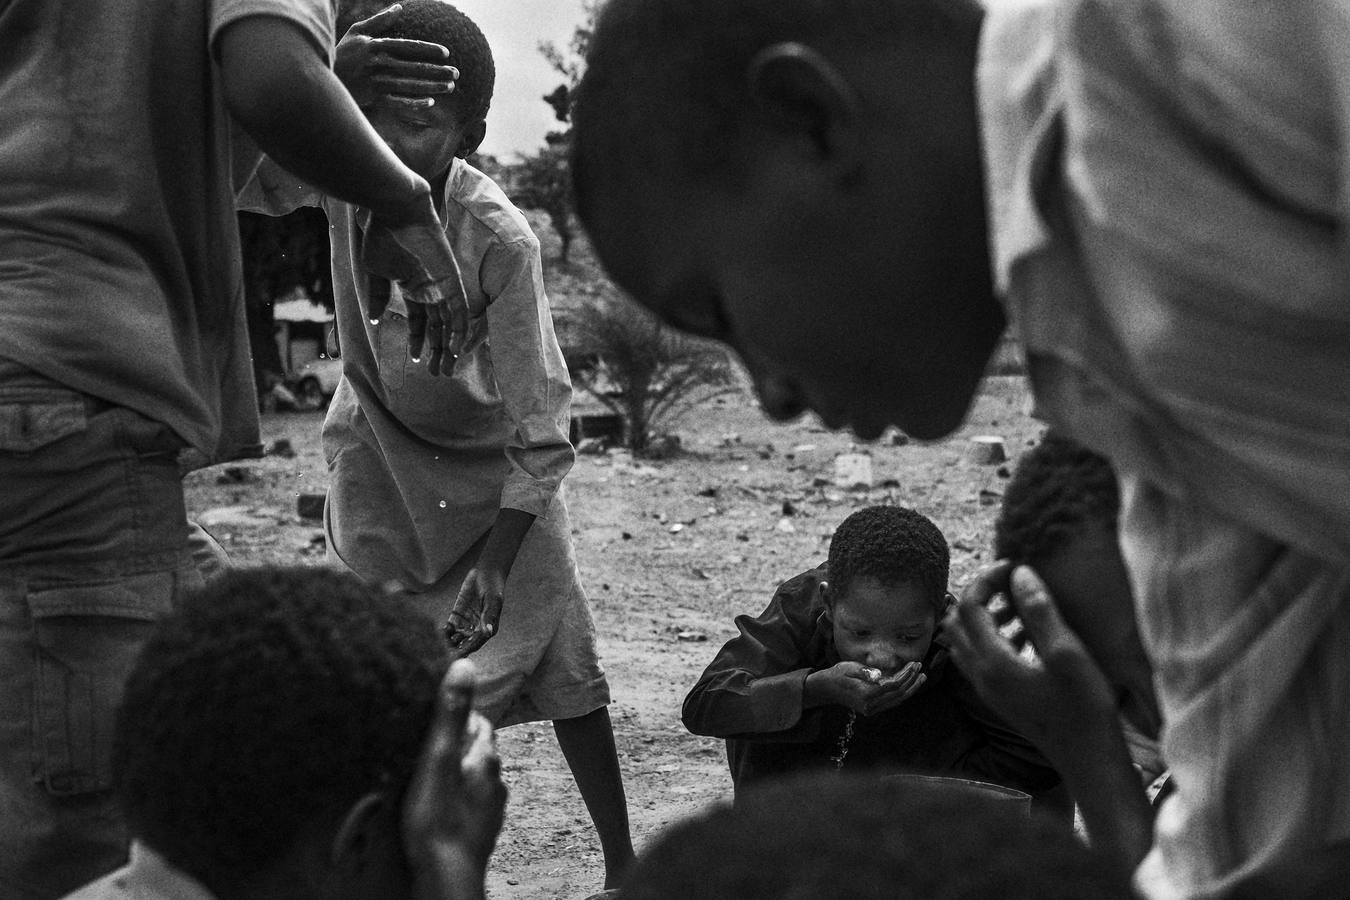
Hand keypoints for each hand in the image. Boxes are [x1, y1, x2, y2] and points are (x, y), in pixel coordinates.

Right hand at [336, 3, 458, 109]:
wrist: (324, 75)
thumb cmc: (344, 51)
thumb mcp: (358, 31)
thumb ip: (380, 20)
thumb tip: (400, 8)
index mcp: (376, 45)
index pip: (407, 47)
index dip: (428, 49)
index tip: (447, 53)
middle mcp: (378, 63)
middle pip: (414, 67)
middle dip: (437, 70)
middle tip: (457, 73)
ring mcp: (376, 82)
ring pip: (410, 85)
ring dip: (432, 86)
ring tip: (450, 87)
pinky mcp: (374, 97)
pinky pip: (398, 102)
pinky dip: (414, 103)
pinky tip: (431, 103)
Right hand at [358, 203, 478, 374]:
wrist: (395, 211)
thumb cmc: (383, 235)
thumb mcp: (375, 271)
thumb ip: (378, 295)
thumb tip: (375, 320)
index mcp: (413, 286)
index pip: (419, 320)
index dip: (418, 340)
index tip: (416, 360)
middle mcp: (430, 289)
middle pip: (438, 327)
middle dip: (438, 351)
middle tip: (439, 374)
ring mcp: (442, 285)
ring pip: (450, 324)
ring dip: (449, 347)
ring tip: (448, 369)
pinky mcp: (451, 280)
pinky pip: (458, 310)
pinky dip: (458, 331)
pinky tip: (456, 350)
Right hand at [402, 659, 507, 899]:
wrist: (447, 878)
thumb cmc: (438, 820)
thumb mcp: (437, 758)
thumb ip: (449, 713)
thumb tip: (464, 665)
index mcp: (486, 758)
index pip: (477, 722)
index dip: (457, 716)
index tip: (435, 715)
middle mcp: (495, 780)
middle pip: (477, 749)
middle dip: (457, 743)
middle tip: (427, 743)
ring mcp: (491, 808)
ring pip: (474, 778)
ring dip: (456, 772)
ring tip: (428, 774)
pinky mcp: (481, 830)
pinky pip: (469, 804)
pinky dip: (456, 798)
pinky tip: (440, 805)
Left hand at [444, 567, 504, 655]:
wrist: (486, 571)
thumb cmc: (493, 585)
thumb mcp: (492, 600)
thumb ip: (489, 616)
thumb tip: (488, 632)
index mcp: (489, 628)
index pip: (476, 643)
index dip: (467, 649)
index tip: (457, 655)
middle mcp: (477, 629)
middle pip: (465, 644)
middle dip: (454, 650)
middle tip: (442, 655)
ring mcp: (467, 623)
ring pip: (455, 639)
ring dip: (447, 643)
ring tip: (436, 646)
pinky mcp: (457, 617)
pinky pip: (449, 629)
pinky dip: (443, 633)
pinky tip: (436, 634)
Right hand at [804, 660, 925, 715]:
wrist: (826, 689)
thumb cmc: (837, 675)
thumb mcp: (848, 668)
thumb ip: (864, 671)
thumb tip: (879, 675)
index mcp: (865, 694)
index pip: (893, 686)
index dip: (905, 675)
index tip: (913, 664)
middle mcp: (870, 705)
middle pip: (898, 695)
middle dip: (911, 681)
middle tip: (920, 667)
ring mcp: (872, 709)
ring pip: (897, 700)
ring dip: (911, 688)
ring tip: (922, 677)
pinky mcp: (873, 708)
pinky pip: (892, 701)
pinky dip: (902, 692)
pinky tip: (909, 684)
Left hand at [943, 562, 1117, 756]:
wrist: (1089, 760)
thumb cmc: (1084, 709)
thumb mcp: (1066, 653)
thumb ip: (1039, 611)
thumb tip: (1018, 574)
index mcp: (992, 663)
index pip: (968, 607)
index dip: (986, 580)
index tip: (1014, 566)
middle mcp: (981, 675)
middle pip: (959, 622)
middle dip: (981, 596)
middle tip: (1014, 584)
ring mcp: (988, 688)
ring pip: (968, 639)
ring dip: (988, 616)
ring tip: (1026, 604)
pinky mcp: (1000, 696)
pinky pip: (982, 656)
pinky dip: (996, 636)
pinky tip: (1030, 632)